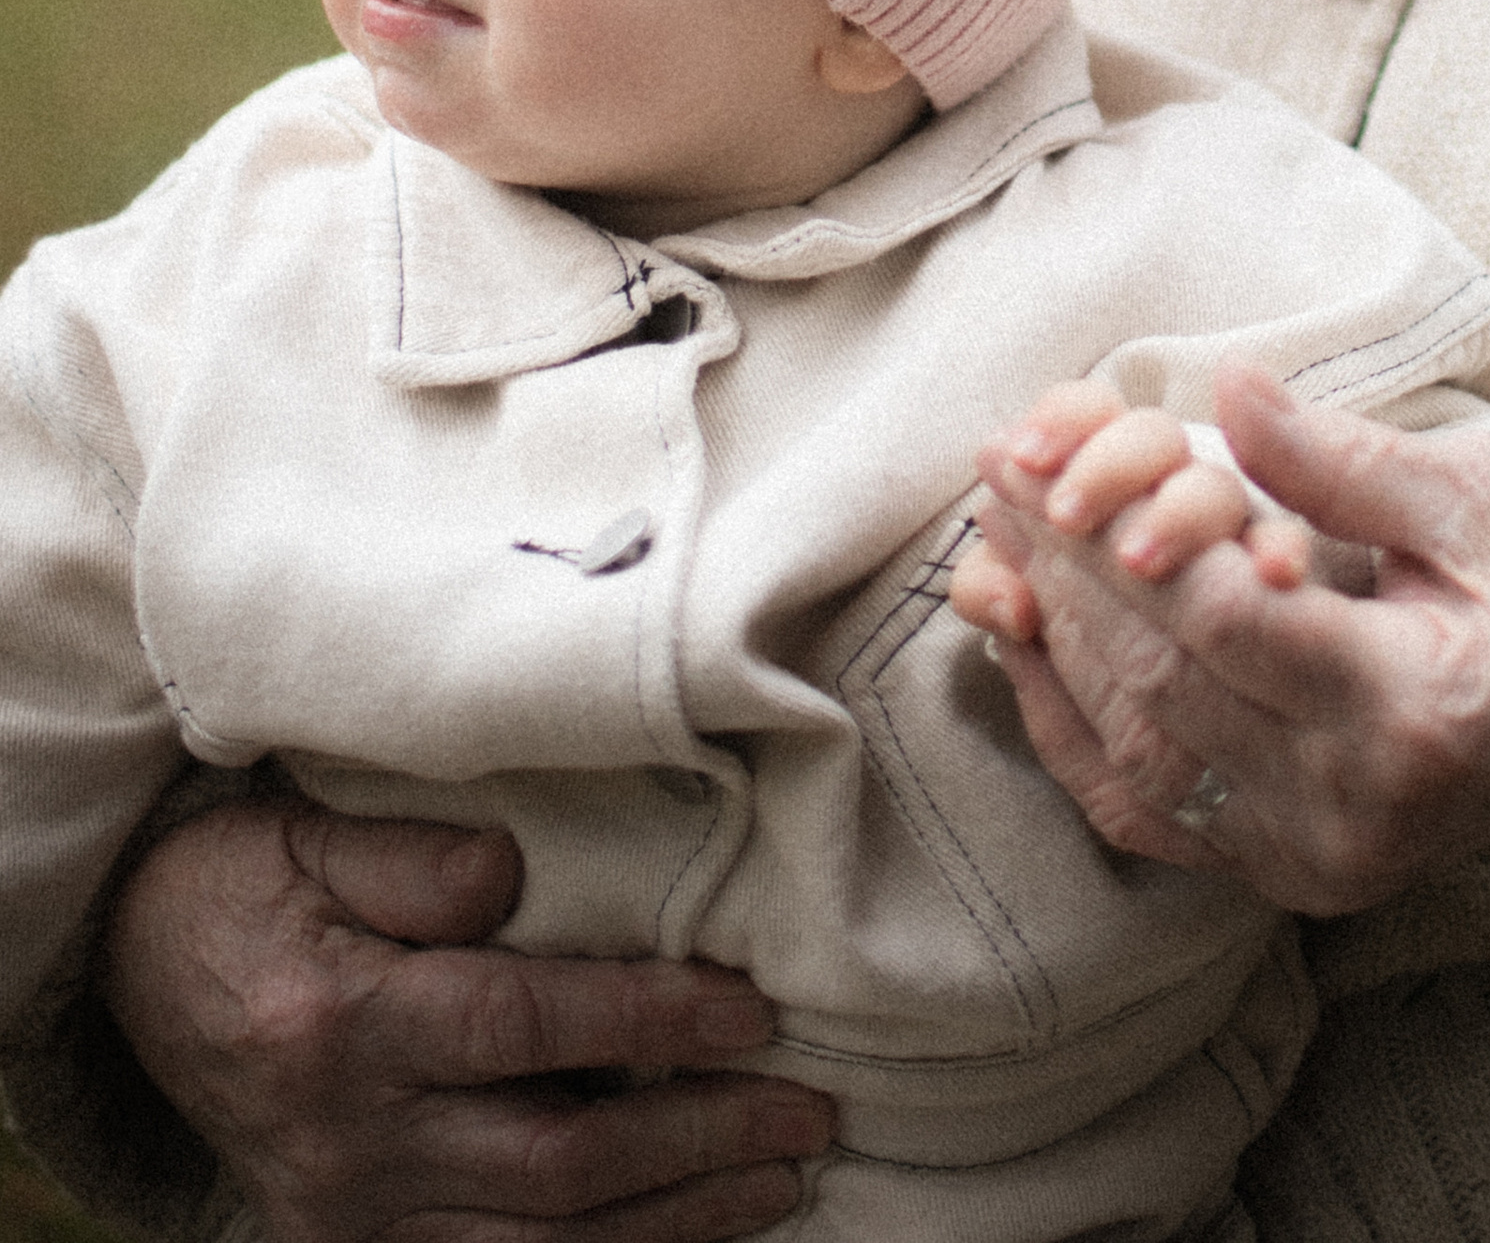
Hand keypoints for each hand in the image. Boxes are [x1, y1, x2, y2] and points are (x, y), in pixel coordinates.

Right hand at [98, 796, 835, 1242]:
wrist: (133, 972)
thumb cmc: (238, 885)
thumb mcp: (304, 838)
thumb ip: (413, 857)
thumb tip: (513, 874)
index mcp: (349, 1025)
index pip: (526, 1028)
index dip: (650, 1020)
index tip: (754, 1009)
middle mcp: (356, 1140)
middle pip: (556, 1163)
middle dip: (696, 1142)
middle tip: (805, 1114)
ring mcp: (354, 1213)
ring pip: (541, 1242)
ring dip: (672, 1219)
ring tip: (777, 1182)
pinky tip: (679, 1237)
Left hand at [958, 365, 1489, 916]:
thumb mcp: (1483, 498)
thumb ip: (1342, 461)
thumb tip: (1225, 391)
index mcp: (1417, 714)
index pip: (1221, 624)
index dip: (1114, 537)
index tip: (1041, 453)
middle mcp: (1358, 814)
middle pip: (1162, 685)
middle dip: (1063, 573)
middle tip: (993, 472)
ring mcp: (1320, 860)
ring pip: (1140, 751)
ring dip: (1054, 641)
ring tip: (994, 535)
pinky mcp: (1294, 872)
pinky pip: (1153, 811)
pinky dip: (1077, 729)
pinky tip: (1027, 648)